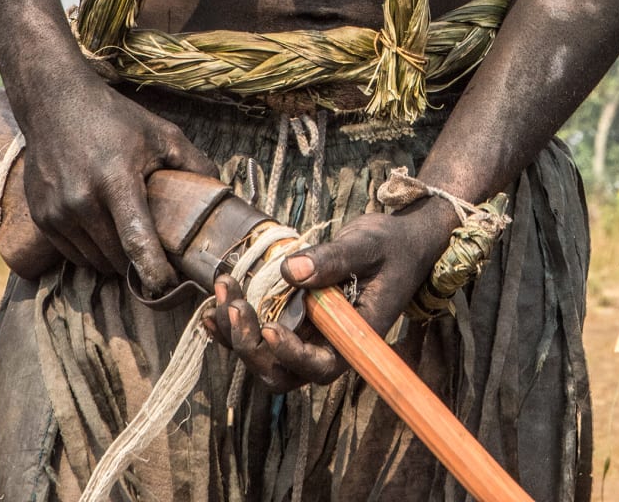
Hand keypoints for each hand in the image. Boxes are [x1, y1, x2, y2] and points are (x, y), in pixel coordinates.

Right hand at [19, 74, 217, 293]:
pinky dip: (92, 252)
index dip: (154, 270)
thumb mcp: (161, 134)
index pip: (136, 240)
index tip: (169, 287)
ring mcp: (57, 212)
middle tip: (158, 254)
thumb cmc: (115, 119)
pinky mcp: (42, 218)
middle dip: (139, 263)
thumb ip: (193, 163)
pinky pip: (73, 254)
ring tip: (131, 240)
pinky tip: (105, 232)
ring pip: (95, 260)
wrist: (55, 104)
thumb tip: (220, 193)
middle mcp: (82, 200)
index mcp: (116, 179)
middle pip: (117, 256)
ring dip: (115, 260)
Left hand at [205, 200, 457, 388]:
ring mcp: (311, 338)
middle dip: (250, 345)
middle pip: (282, 373)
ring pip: (265, 360)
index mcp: (356, 339)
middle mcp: (330, 347)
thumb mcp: (368, 245)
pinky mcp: (298, 322)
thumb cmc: (393, 246)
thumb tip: (291, 269)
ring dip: (237, 335)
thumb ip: (333, 259)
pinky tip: (215, 306)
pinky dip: (236, 326)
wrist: (403, 244)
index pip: (319, 367)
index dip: (290, 355)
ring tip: (220, 295)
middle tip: (233, 305)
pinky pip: (261, 337)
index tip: (268, 329)